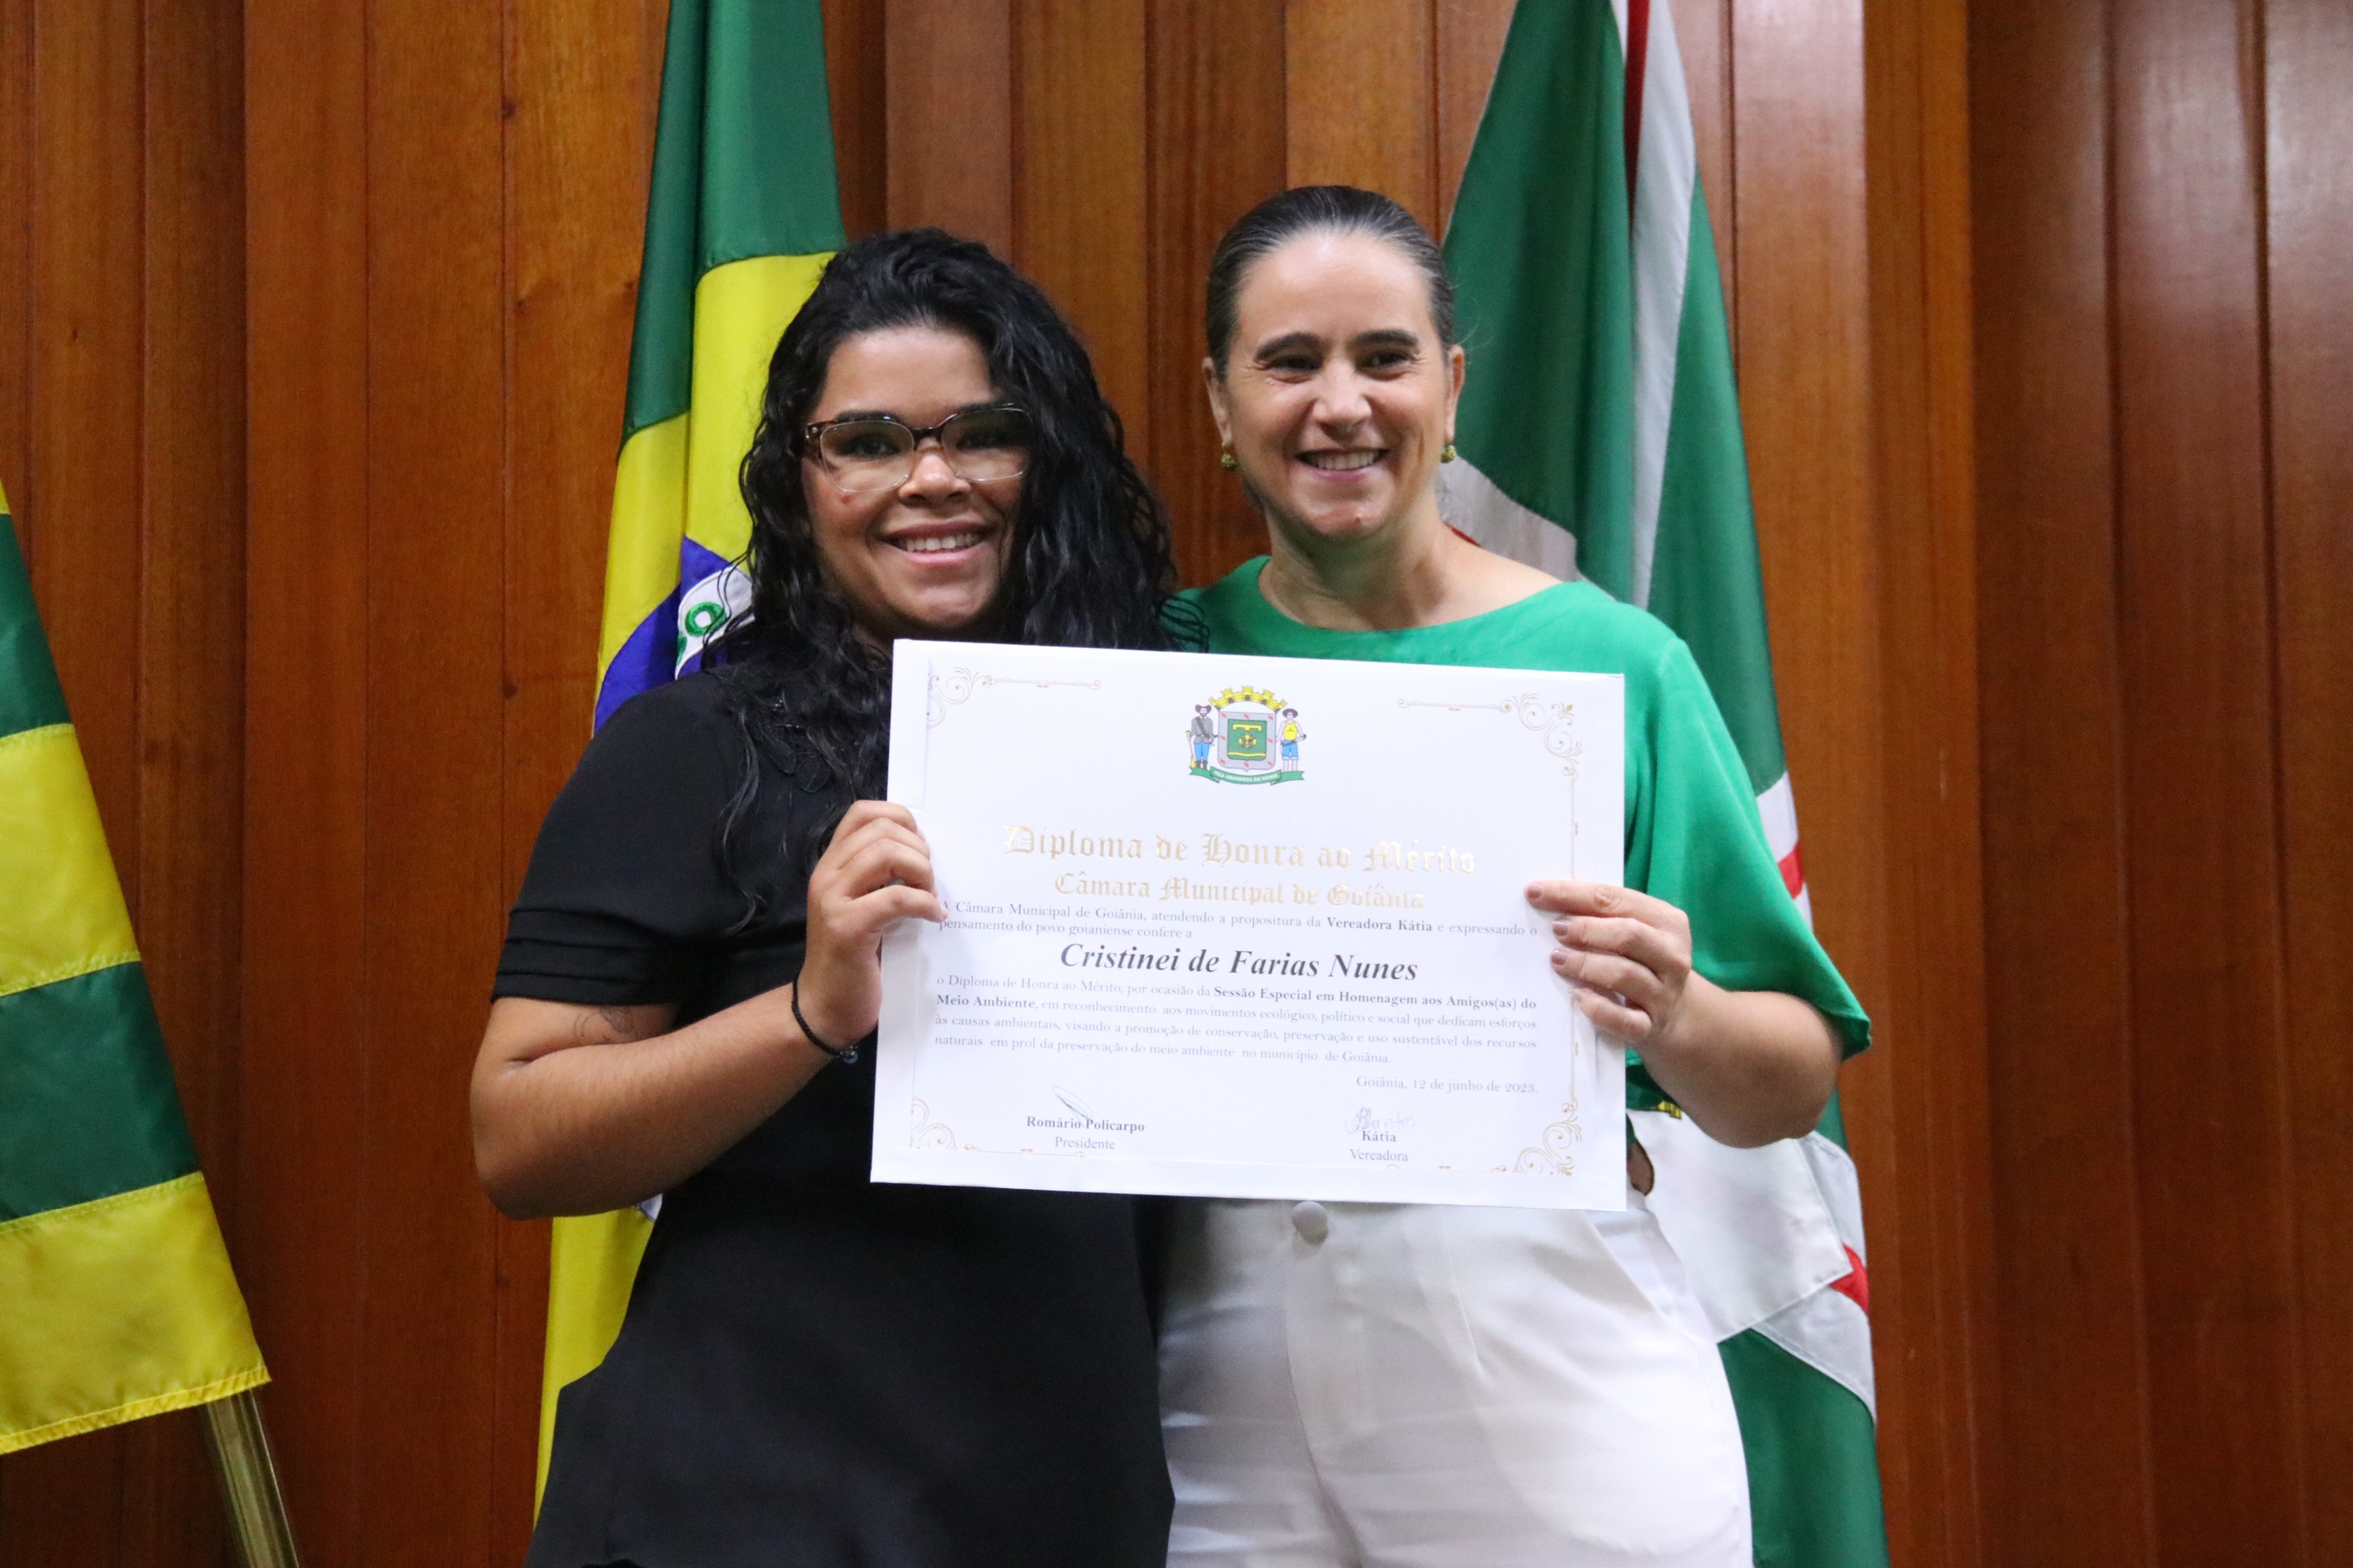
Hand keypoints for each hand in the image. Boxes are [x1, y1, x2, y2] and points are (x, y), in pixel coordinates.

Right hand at [796, 802, 945, 1048]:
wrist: (826, 1007)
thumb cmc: (854, 958)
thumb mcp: (865, 906)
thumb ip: (882, 877)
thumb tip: (926, 853)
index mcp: (832, 865)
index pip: (863, 812)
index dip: (901, 819)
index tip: (920, 849)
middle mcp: (827, 875)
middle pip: (882, 830)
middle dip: (918, 850)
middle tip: (929, 882)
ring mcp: (833, 899)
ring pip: (888, 854)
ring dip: (922, 872)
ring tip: (930, 897)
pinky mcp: (848, 927)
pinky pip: (897, 897)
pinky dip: (926, 904)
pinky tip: (934, 918)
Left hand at [1526, 880, 1693, 1050]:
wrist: (1674, 1014)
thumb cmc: (1640, 961)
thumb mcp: (1632, 932)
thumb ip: (1601, 917)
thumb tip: (1545, 901)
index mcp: (1667, 922)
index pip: (1615, 899)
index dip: (1572, 894)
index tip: (1535, 892)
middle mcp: (1671, 957)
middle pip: (1629, 935)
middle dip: (1586, 929)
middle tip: (1555, 929)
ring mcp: (1663, 995)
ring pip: (1624, 975)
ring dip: (1585, 964)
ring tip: (1557, 959)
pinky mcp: (1649, 1027)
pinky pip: (1624, 1020)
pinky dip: (1598, 1007)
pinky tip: (1576, 996)